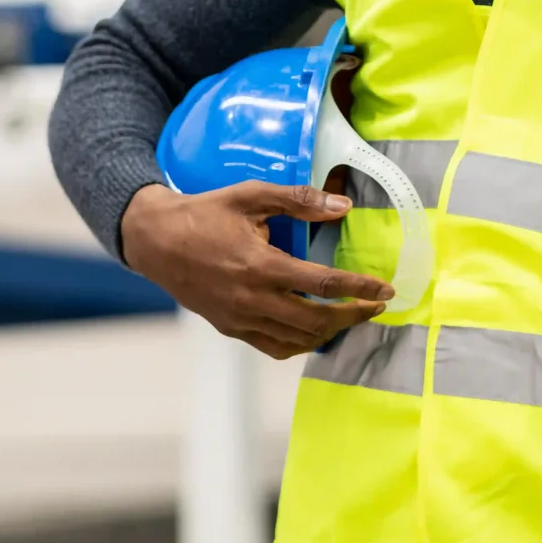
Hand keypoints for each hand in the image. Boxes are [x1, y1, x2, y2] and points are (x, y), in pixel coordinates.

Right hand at [118, 181, 392, 357]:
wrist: (156, 241)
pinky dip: (301, 343)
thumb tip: (343, 205)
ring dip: (331, 331)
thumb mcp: (251, 195)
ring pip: (298, 340)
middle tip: (375, 305)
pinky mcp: (231, 329)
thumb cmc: (204, 213)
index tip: (385, 290)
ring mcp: (241, 319)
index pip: (323, 284)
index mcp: (261, 266)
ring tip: (350, 316)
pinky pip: (274, 347)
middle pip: (317, 320)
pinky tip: (315, 331)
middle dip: (353, 315)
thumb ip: (299, 199)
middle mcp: (253, 299)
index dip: (359, 288)